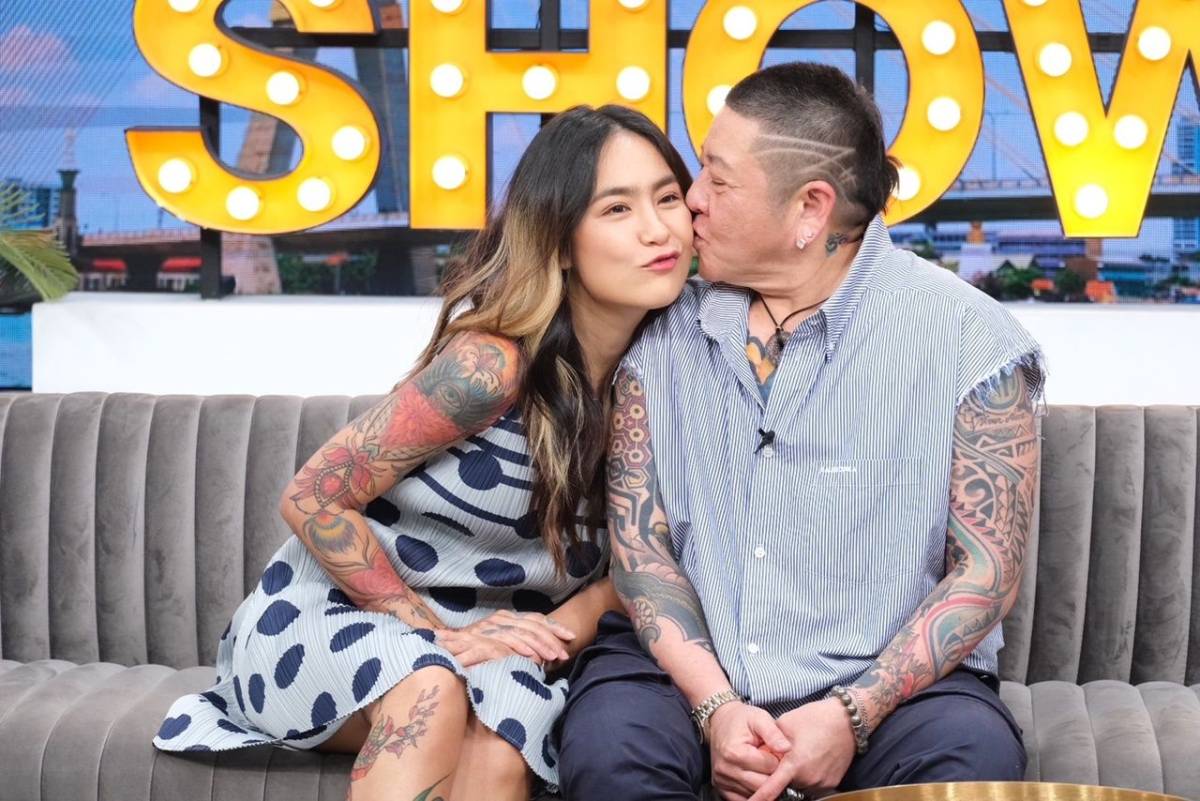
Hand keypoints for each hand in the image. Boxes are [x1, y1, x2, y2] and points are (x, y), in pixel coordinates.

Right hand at [438, 610, 575, 666]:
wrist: (439, 653)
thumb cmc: (473, 655)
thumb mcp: (501, 648)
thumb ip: (518, 648)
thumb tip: (544, 657)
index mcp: (505, 619)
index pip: (534, 619)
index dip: (554, 627)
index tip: (571, 637)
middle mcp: (497, 620)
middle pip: (530, 625)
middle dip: (550, 639)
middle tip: (564, 654)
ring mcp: (486, 628)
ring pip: (519, 633)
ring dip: (538, 646)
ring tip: (552, 657)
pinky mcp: (476, 640)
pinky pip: (501, 643)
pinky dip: (518, 650)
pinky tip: (530, 658)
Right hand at [707, 702, 791, 800]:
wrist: (718, 720)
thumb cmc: (741, 719)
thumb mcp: (759, 718)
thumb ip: (774, 733)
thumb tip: (787, 749)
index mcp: (735, 752)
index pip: (769, 767)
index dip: (778, 759)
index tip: (777, 751)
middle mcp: (726, 769)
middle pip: (762, 784)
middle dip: (772, 774)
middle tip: (772, 760)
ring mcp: (722, 780)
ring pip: (755, 794)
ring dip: (763, 783)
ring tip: (763, 767)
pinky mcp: (720, 787)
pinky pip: (743, 799)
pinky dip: (752, 792)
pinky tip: (755, 777)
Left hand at [747, 698, 855, 800]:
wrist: (846, 720)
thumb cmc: (815, 718)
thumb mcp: (785, 723)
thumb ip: (770, 743)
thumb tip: (759, 753)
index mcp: (794, 763)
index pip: (772, 788)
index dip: (759, 798)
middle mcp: (808, 778)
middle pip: (786, 785)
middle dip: (781, 775)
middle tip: (786, 756)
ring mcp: (821, 783)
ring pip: (799, 786)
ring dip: (795, 776)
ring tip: (803, 753)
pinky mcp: (831, 783)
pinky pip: (813, 785)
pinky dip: (808, 776)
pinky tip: (812, 758)